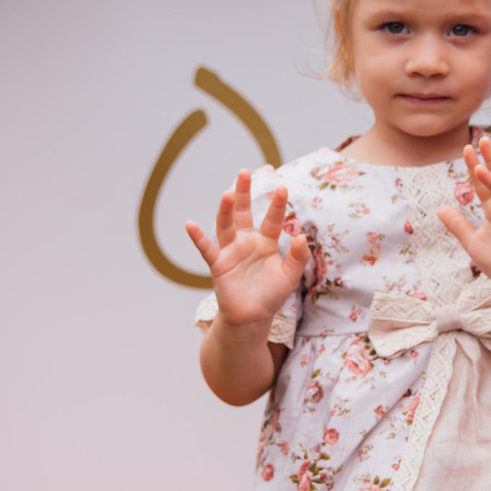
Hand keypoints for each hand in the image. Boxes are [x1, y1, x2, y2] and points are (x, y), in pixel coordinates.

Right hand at [185, 170, 309, 329]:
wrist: (252, 317)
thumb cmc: (271, 295)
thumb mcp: (289, 276)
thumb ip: (297, 257)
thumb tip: (300, 235)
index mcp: (265, 242)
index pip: (272, 219)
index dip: (276, 205)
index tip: (281, 187)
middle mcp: (246, 241)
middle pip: (243, 212)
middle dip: (243, 193)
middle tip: (245, 172)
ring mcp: (230, 250)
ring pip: (226, 225)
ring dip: (225, 210)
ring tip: (227, 193)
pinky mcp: (218, 264)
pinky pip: (207, 249)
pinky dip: (197, 237)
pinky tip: (190, 224)